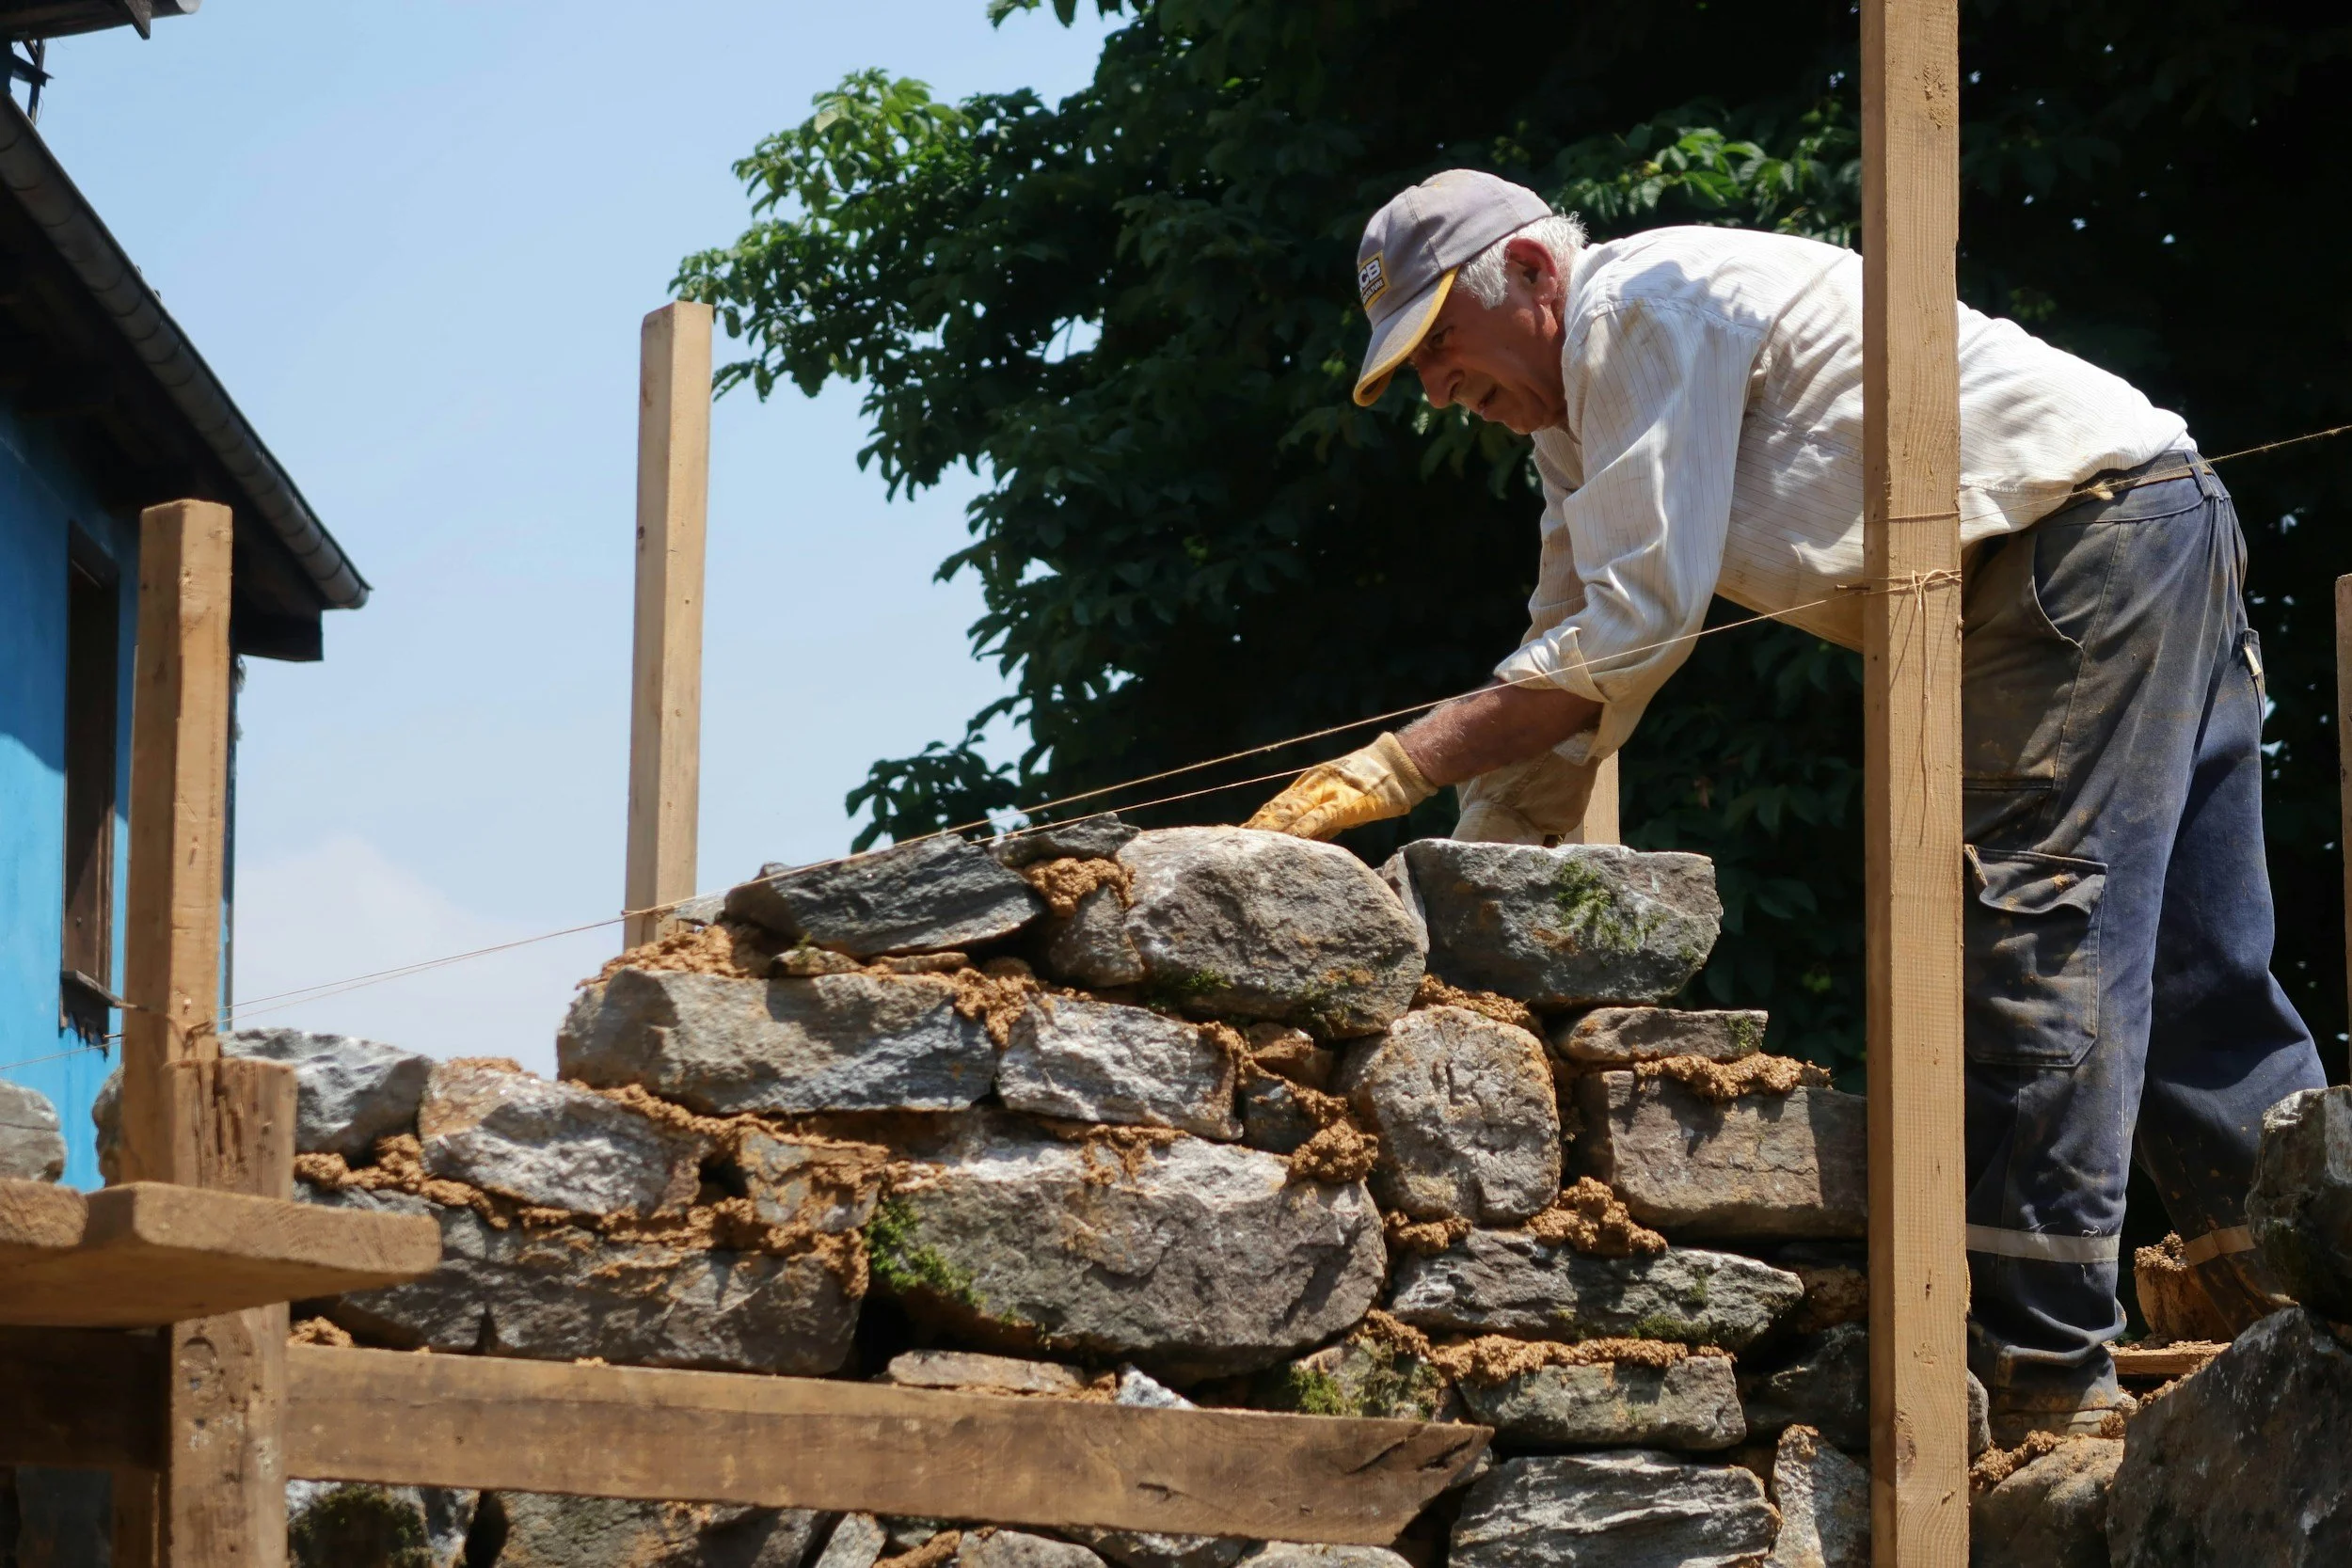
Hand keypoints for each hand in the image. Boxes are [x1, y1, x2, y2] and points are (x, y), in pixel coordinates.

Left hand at [1244, 732, 1435, 840]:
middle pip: (1276, 809)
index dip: (1256, 822)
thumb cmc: (1374, 785)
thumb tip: (1305, 840)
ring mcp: (1326, 792)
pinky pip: (1317, 818)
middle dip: (1254, 827)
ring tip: (1248, 844)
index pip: (1276, 806)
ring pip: (1290, 812)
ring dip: (1268, 829)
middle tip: (1230, 842)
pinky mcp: (1344, 801)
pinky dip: (1300, 830)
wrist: (1399, 765)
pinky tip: (1286, 841)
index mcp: (1309, 785)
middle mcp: (1311, 786)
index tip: (1236, 836)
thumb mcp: (1341, 802)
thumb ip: (1321, 819)